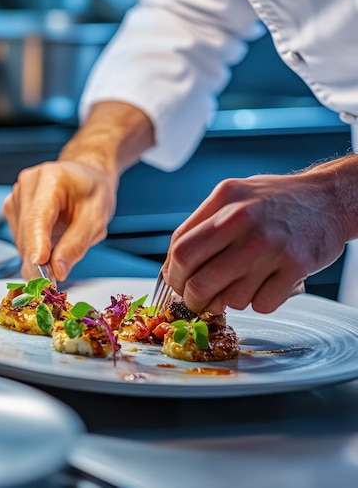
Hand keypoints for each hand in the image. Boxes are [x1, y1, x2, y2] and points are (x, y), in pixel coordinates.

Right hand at [3, 159, 116, 280]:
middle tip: (54, 280)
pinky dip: (34, 248)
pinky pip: (19, 237)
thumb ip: (77, 244)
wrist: (87, 176)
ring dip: (37, 254)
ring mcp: (17, 194)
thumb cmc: (92, 191)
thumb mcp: (97, 218)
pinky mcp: (13, 207)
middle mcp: (28, 183)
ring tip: (62, 247)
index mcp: (51, 178)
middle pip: (26, 231)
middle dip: (38, 260)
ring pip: (21, 238)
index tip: (38, 266)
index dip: (36, 244)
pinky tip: (51, 242)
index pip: (38, 217)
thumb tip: (58, 270)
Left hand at [164, 169, 348, 313]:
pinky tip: (263, 284)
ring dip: (228, 301)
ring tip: (238, 285)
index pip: (181, 250)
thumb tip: (172, 265)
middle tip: (197, 300)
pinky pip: (262, 304)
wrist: (328, 198)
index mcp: (225, 201)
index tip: (177, 283)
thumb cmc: (275, 199)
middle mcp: (245, 221)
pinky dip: (258, 302)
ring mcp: (272, 245)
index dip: (173, 275)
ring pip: (230, 299)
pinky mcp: (296, 266)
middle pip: (198, 281)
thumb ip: (201, 224)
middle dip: (192, 299)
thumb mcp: (233, 195)